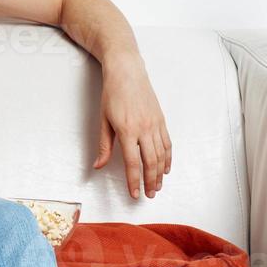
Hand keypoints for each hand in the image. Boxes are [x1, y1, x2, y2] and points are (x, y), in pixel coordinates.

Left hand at [92, 53, 171, 199]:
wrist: (127, 71)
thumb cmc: (112, 94)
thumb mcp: (104, 119)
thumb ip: (104, 145)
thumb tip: (98, 166)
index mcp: (127, 130)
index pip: (132, 163)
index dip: (133, 181)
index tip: (135, 194)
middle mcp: (144, 129)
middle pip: (150, 162)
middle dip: (150, 182)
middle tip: (149, 194)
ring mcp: (155, 124)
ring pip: (161, 155)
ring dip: (160, 173)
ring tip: (157, 186)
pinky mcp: (161, 120)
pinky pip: (167, 144)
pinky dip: (168, 158)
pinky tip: (166, 168)